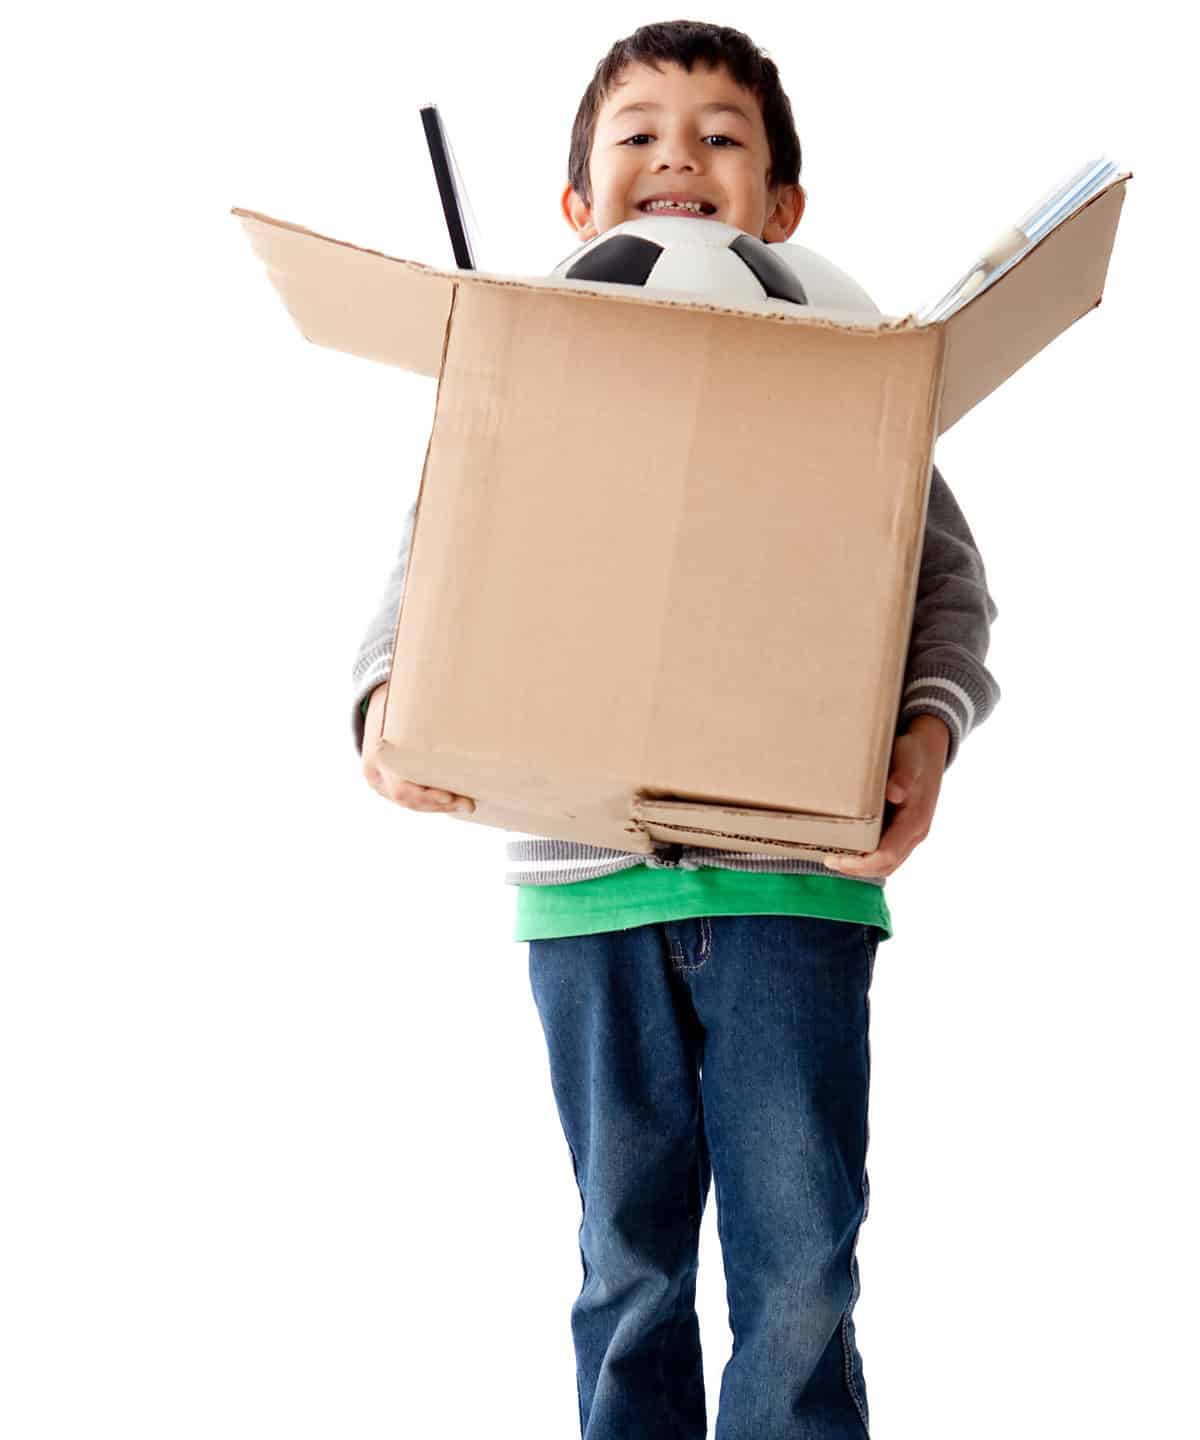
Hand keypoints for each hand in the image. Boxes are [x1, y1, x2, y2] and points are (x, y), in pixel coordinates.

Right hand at [361, 684, 476, 814]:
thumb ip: (424, 706)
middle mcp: (374, 772)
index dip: (426, 796)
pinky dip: (432, 801)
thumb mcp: (404, 699)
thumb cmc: (395, 697)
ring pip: (409, 803)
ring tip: (467, 804)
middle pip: (407, 800)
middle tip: (469, 804)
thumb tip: (459, 696)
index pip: (401, 788)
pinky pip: (410, 799)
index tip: (449, 795)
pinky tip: (453, 800)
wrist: (372, 702)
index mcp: (377, 754)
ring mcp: (378, 780)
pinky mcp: (386, 784)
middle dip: (439, 804)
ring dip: (439, 806)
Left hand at [824, 716, 949, 878]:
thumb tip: (894, 793)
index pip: (887, 855)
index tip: (835, 858)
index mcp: (915, 820)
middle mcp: (915, 833)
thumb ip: (902, 774)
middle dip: (856, 868)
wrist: (928, 750)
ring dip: (861, 867)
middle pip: (885, 866)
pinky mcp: (904, 831)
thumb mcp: (908, 758)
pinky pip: (887, 853)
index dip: (860, 864)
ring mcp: (911, 834)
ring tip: (833, 858)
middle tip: (827, 859)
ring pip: (887, 864)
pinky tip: (848, 849)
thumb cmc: (914, 752)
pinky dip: (868, 858)